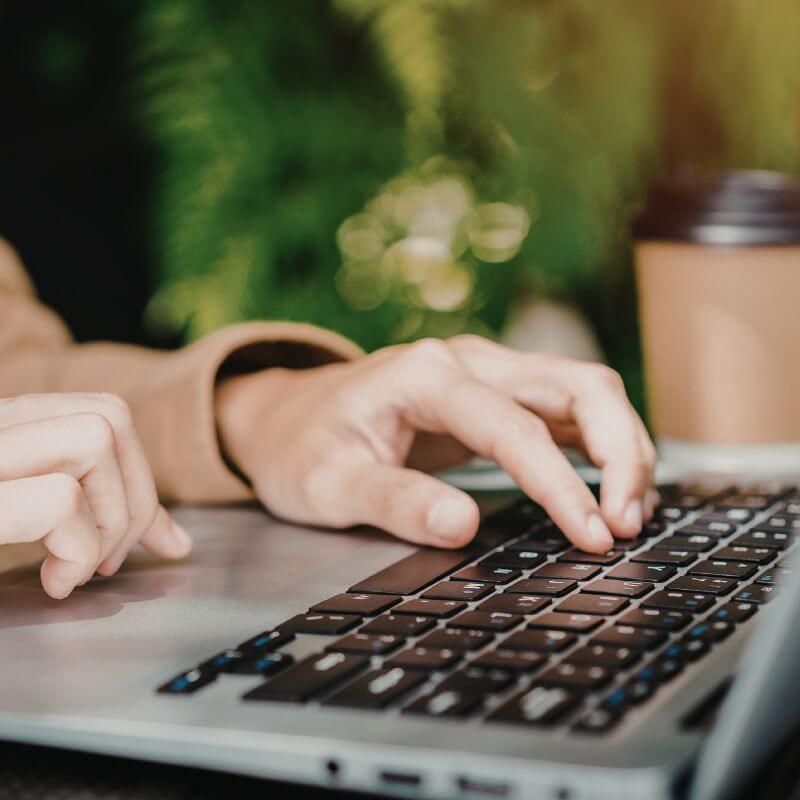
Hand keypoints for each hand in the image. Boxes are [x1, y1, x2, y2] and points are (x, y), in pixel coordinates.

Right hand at [0, 373, 191, 667]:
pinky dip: (78, 547)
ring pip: (95, 440)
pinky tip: (51, 582)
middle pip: (106, 416)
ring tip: (81, 572)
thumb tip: (54, 502)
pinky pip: (56, 501)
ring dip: (114, 517)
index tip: (152, 533)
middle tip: (121, 557)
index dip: (133, 477)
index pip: (77, 412)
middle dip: (139, 494)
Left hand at [216, 336, 655, 552]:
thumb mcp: (328, 486)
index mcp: (422, 376)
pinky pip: (569, 410)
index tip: (592, 536)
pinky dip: (602, 446)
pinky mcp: (497, 394)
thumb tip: (463, 526)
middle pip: (576, 385)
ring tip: (633, 516)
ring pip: (584, 390)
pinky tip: (614, 493)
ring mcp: (486, 372)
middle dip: (620, 451)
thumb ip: (394, 503)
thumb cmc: (302, 450)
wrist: (285, 418)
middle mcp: (465, 361)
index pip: (514, 426)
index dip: (559, 483)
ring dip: (621, 447)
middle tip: (629, 524)